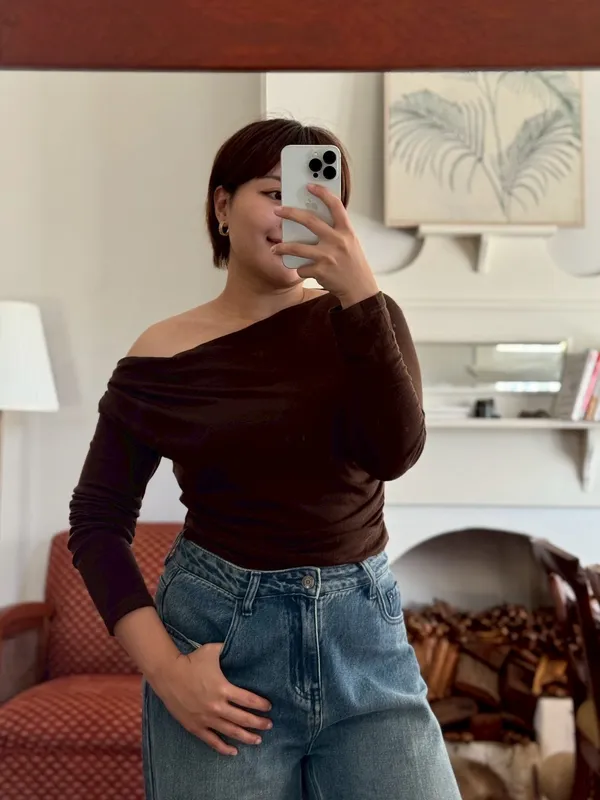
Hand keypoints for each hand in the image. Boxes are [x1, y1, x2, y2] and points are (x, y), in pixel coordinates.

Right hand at [151, 642, 272, 755]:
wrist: (167, 674)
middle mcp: (217, 706)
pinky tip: (234, 751)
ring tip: (258, 740)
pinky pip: (212, 741)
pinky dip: (224, 748)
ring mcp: (206, 719)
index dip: (261, 705)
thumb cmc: (191, 661)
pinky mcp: (195, 726)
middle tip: (269, 725)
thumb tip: (243, 643)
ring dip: (246, 737)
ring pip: (231, 732)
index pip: (248, 700)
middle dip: (259, 723)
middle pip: (243, 719)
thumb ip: (229, 648)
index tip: (269, 707)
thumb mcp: (213, 650)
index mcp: (223, 688)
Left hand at [272, 185, 378, 307]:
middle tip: (278, 211)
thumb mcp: (351, 243)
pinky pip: (302, 267)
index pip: (335, 206)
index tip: (310, 186)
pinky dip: (301, 269)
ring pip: (298, 247)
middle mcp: (337, 241)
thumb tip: (314, 221)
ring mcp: (328, 256)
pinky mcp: (320, 271)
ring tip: (275, 248)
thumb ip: (336, 231)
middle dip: (290, 213)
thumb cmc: (354, 265)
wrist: (360, 289)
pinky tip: (304, 270)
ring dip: (283, 248)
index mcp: (346, 231)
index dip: (322, 193)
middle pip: (310, 221)